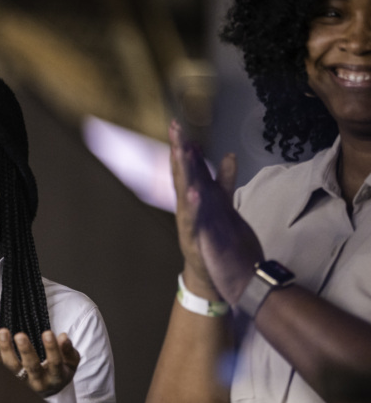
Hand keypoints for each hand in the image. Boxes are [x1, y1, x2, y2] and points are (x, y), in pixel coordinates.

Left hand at [0, 328, 80, 396]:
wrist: (46, 389)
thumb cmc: (58, 371)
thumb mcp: (69, 363)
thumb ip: (68, 350)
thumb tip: (62, 336)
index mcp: (55, 378)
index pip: (55, 363)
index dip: (52, 349)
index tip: (48, 333)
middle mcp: (37, 383)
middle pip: (31, 367)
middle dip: (25, 351)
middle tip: (20, 335)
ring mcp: (21, 382)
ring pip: (11, 367)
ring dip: (5, 349)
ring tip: (3, 331)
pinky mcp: (7, 378)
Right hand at [170, 121, 262, 303]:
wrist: (221, 277)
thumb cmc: (219, 242)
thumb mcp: (223, 206)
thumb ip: (224, 182)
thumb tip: (227, 156)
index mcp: (196, 200)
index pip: (188, 169)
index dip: (183, 147)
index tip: (178, 125)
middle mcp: (188, 209)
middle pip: (183, 175)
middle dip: (178, 152)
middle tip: (174, 129)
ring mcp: (189, 223)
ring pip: (184, 193)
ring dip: (182, 172)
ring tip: (180, 151)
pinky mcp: (196, 239)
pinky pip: (195, 220)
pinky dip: (194, 206)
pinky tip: (195, 191)